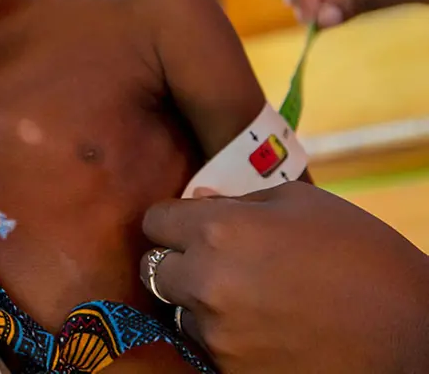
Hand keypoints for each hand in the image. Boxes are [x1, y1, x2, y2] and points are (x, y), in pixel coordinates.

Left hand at [140, 182, 428, 372]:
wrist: (411, 336)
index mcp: (219, 230)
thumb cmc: (362, 256)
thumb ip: (240, 202)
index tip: (187, 226)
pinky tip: (264, 328)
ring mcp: (216, 332)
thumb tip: (200, 204)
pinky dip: (225, 338)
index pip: (155, 221)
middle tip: (218, 263)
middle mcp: (205, 281)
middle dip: (180, 263)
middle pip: (156, 269)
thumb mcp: (303, 204)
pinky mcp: (230, 370)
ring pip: (181, 311)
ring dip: (202, 303)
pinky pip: (207, 347)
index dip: (172, 221)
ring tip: (251, 300)